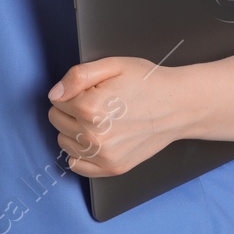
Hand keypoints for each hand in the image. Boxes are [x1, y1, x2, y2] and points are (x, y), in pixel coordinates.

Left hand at [46, 56, 188, 176]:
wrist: (178, 106)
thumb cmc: (147, 82)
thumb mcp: (112, 65)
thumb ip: (77, 76)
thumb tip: (55, 94)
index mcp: (89, 107)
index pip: (56, 99)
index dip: (72, 91)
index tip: (90, 89)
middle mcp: (93, 135)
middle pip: (56, 120)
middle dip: (70, 109)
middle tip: (96, 102)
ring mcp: (103, 155)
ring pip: (63, 141)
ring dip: (74, 129)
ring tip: (99, 119)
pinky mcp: (112, 168)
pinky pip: (76, 165)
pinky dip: (80, 153)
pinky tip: (95, 139)